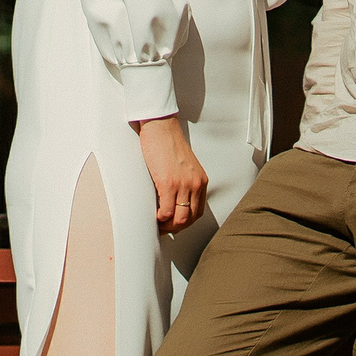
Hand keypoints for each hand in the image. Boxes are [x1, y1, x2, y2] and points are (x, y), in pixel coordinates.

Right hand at [134, 115, 209, 231]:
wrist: (161, 128)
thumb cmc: (169, 144)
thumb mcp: (184, 166)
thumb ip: (184, 182)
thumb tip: (174, 200)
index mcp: (201, 181)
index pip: (198, 212)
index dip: (186, 223)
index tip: (174, 224)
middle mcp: (195, 185)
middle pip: (190, 218)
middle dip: (176, 228)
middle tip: (163, 228)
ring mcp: (183, 185)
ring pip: (180, 219)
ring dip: (168, 226)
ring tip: (158, 224)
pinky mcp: (168, 183)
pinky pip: (167, 211)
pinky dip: (161, 219)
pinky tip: (154, 217)